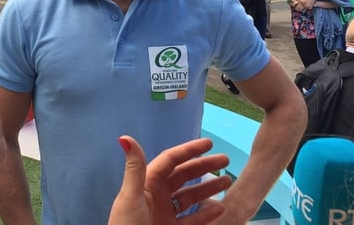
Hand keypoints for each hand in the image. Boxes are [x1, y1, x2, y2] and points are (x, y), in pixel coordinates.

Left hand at [108, 136, 231, 224]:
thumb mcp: (131, 197)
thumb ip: (135, 169)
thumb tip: (125, 137)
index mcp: (147, 183)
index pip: (171, 161)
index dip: (189, 150)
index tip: (209, 143)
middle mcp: (157, 195)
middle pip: (184, 176)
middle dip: (204, 166)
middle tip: (226, 160)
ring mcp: (165, 213)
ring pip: (191, 196)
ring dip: (208, 188)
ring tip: (228, 181)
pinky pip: (193, 219)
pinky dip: (206, 213)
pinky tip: (221, 208)